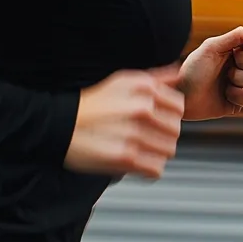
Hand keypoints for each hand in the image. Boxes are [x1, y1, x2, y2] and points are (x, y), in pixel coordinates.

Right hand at [64, 64, 183, 179]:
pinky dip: (149, 168)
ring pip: (169, 150)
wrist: (63, 124)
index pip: (179, 106)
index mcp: (143, 87)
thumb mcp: (122, 80)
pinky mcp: (126, 158)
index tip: (158, 118)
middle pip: (176, 130)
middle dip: (164, 134)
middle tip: (147, 135)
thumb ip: (155, 77)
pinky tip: (137, 160)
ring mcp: (135, 133)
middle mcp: (142, 108)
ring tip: (140, 147)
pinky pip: (156, 169)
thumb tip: (179, 72)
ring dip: (157, 152)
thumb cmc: (93, 103)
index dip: (170, 114)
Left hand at [177, 26, 242, 120]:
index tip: (232, 56)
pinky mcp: (237, 102)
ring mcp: (239, 85)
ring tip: (222, 84)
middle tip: (227, 72)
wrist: (182, 97)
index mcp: (234, 51)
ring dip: (238, 82)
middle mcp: (239, 67)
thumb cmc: (192, 70)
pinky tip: (224, 95)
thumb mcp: (211, 47)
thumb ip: (237, 36)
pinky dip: (236, 96)